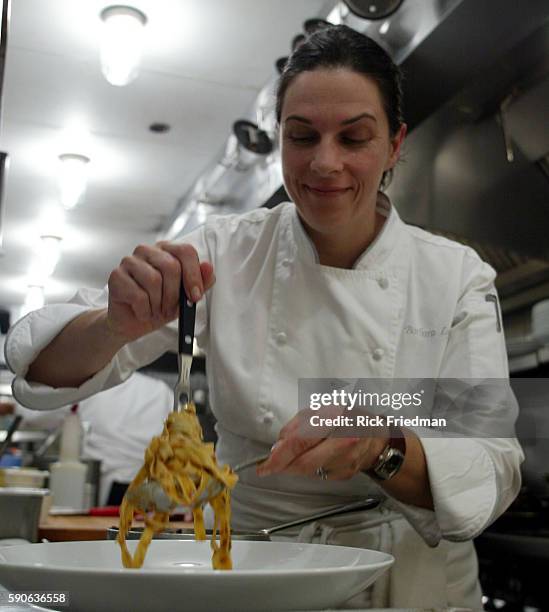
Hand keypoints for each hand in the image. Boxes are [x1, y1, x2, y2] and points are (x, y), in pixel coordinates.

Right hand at [107, 241, 214, 340]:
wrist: (132, 323)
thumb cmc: (159, 305)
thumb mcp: (186, 297)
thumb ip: (201, 282)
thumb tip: (208, 267)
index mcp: (166, 251)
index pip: (185, 251)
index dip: (193, 275)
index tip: (195, 295)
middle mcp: (147, 251)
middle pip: (171, 266)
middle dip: (174, 294)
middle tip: (169, 307)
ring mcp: (129, 261)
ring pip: (154, 280)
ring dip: (158, 303)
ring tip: (155, 310)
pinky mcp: (116, 276)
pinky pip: (138, 294)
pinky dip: (144, 310)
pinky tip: (142, 312)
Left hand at [256, 408, 388, 480]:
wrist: (375, 435)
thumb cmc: (345, 418)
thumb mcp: (320, 410)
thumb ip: (297, 426)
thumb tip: (278, 446)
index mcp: (334, 418)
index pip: (300, 441)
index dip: (279, 456)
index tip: (264, 465)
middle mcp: (343, 440)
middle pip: (304, 462)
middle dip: (283, 466)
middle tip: (269, 466)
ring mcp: (347, 459)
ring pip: (309, 471)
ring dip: (296, 466)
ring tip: (299, 454)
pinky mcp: (347, 474)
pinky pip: (320, 475)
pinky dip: (312, 468)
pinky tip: (318, 457)